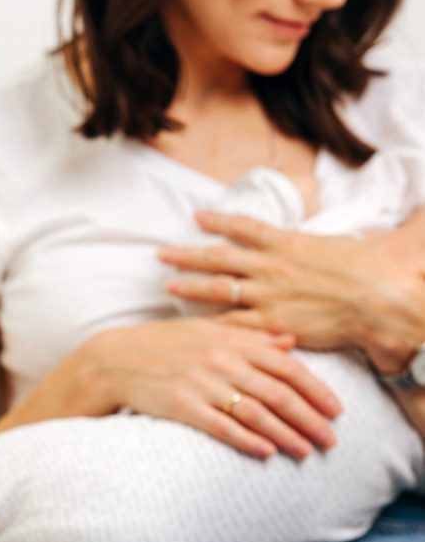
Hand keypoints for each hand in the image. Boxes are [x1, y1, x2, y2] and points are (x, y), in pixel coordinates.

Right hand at [14, 318, 341, 459]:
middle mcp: (219, 359)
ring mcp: (200, 382)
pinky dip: (247, 440)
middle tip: (330, 440)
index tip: (336, 410)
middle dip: (308, 419)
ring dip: (284, 434)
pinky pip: (222, 426)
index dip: (315, 389)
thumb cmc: (162, 344)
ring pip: (255, 412)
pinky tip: (266, 452)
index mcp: (230, 339)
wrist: (113, 359)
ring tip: (304, 451)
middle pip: (277, 392)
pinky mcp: (180, 405)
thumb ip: (249, 336)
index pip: (286, 365)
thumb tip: (290, 342)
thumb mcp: (206, 330)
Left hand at [158, 211, 424, 373]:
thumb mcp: (336, 245)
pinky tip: (193, 326)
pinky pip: (235, 324)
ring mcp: (269, 296)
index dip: (217, 220)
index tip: (196, 216)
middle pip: (218, 257)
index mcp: (286, 243)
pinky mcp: (273, 324)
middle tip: (160, 253)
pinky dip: (212, 324)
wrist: (380, 301)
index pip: (243, 227)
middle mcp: (271, 267)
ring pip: (219, 289)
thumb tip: (308, 237)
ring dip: (190, 285)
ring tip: (168, 284)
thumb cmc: (366, 271)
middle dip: (186, 254)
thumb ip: (311, 243)